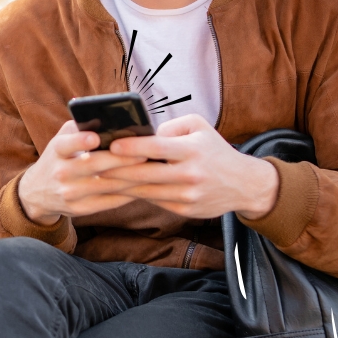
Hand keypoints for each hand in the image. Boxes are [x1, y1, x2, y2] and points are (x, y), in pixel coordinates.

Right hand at [17, 120, 148, 224]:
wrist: (38, 192)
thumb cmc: (58, 158)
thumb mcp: (61, 140)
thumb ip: (80, 127)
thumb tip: (109, 118)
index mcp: (56, 151)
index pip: (66, 145)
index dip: (80, 141)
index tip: (95, 137)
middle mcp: (60, 173)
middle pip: (94, 165)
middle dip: (121, 159)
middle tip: (145, 152)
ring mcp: (70, 193)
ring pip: (106, 185)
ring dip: (131, 177)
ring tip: (151, 168)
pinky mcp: (80, 209)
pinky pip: (109, 202)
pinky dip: (127, 193)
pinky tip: (143, 185)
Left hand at [105, 115, 280, 219]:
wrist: (243, 184)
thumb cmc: (215, 150)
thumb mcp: (199, 127)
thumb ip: (171, 128)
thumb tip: (143, 135)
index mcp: (193, 150)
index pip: (157, 148)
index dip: (133, 147)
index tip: (112, 144)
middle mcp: (190, 174)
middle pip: (145, 174)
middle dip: (116, 170)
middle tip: (93, 165)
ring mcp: (187, 195)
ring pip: (146, 191)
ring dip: (121, 186)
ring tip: (99, 178)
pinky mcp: (185, 210)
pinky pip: (154, 201)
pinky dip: (136, 195)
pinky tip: (120, 189)